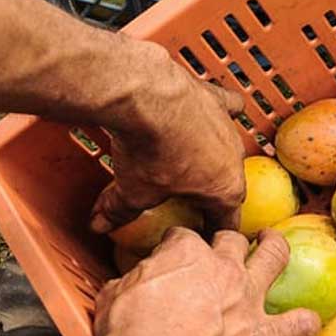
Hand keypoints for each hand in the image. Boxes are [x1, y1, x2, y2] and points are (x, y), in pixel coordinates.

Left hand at [89, 42, 247, 233]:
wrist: (147, 94)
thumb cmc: (149, 148)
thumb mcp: (132, 191)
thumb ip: (119, 211)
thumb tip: (101, 224)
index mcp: (224, 188)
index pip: (225, 223)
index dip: (211, 235)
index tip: (201, 242)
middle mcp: (234, 157)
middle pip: (226, 184)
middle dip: (209, 195)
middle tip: (186, 203)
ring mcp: (226, 125)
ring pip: (226, 147)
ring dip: (211, 156)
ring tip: (186, 159)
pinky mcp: (213, 97)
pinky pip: (226, 106)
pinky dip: (220, 109)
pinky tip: (206, 111)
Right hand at [90, 229, 320, 335]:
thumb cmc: (127, 335)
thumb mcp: (114, 296)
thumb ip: (129, 283)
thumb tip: (126, 284)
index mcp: (184, 253)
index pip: (184, 236)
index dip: (178, 245)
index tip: (174, 255)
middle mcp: (222, 268)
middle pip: (232, 239)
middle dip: (229, 241)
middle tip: (225, 247)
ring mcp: (247, 299)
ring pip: (275, 258)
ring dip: (277, 248)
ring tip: (275, 243)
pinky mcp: (262, 335)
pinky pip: (297, 325)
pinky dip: (305, 324)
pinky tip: (308, 324)